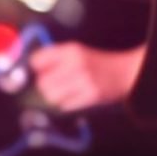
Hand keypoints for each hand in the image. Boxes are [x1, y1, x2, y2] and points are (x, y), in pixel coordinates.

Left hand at [29, 42, 145, 111]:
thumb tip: (32, 67)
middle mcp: (77, 64)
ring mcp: (84, 81)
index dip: (36, 67)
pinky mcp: (91, 96)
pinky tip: (73, 97)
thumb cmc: (97, 63)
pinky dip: (66, 103)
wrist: (124, 72)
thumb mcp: (77, 52)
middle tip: (52, 84)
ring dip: (54, 96)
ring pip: (52, 95)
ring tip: (63, 92)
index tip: (41, 70)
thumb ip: (56, 57)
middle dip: (44, 85)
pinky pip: (65, 105)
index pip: (38, 60)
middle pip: (43, 81)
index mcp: (71, 50)